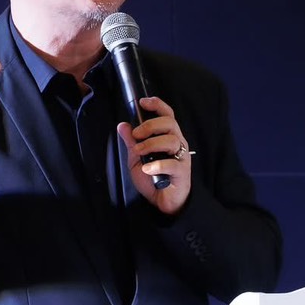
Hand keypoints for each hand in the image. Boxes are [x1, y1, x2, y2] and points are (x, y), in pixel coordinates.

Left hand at [117, 96, 192, 214]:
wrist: (163, 201)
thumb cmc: (153, 178)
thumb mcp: (136, 159)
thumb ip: (131, 142)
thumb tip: (122, 125)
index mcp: (168, 137)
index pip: (167, 115)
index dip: (157, 105)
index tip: (143, 102)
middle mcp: (177, 144)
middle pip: (169, 123)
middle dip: (150, 125)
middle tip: (136, 135)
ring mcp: (182, 157)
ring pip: (172, 140)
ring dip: (151, 144)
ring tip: (139, 151)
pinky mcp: (183, 172)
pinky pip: (172, 163)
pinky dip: (157, 165)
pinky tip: (147, 169)